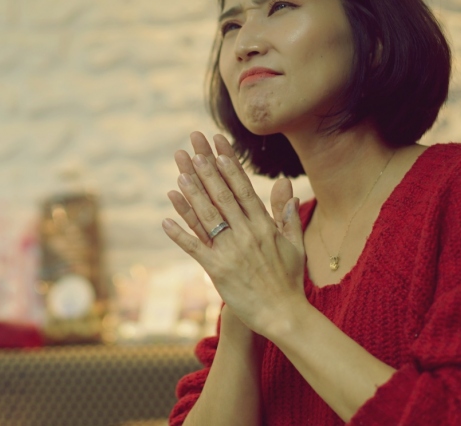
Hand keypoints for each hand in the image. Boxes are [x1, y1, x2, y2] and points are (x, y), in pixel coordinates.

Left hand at [162, 132, 306, 335]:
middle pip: (223, 196)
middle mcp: (247, 234)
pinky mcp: (218, 271)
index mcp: (264, 226)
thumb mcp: (294, 244)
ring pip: (208, 217)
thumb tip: (287, 186)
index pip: (243, 188)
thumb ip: (286, 214)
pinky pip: (195, 248)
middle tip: (193, 149)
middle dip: (207, 170)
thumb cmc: (289, 280)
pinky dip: (180, 234)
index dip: (229, 165)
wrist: (284, 315)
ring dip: (192, 195)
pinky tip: (165, 220)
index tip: (218, 145)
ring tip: (179, 174)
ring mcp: (232, 252)